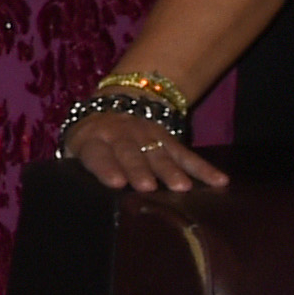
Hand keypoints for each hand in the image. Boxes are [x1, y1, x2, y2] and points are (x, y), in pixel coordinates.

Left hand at [65, 107, 227, 193]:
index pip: (98, 154)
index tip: (116, 182)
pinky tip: (219, 180)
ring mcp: (147, 136)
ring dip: (171, 170)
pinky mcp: (168, 138)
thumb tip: (73, 192)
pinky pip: (187, 154)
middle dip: (140, 170)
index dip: (106, 167)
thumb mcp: (75, 147)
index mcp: (93, 140)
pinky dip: (204, 168)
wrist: (115, 102)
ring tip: (182, 187)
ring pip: (160, 153)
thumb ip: (76, 166)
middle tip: (148, 187)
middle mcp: (121, 136)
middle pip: (131, 154)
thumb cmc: (92, 139)